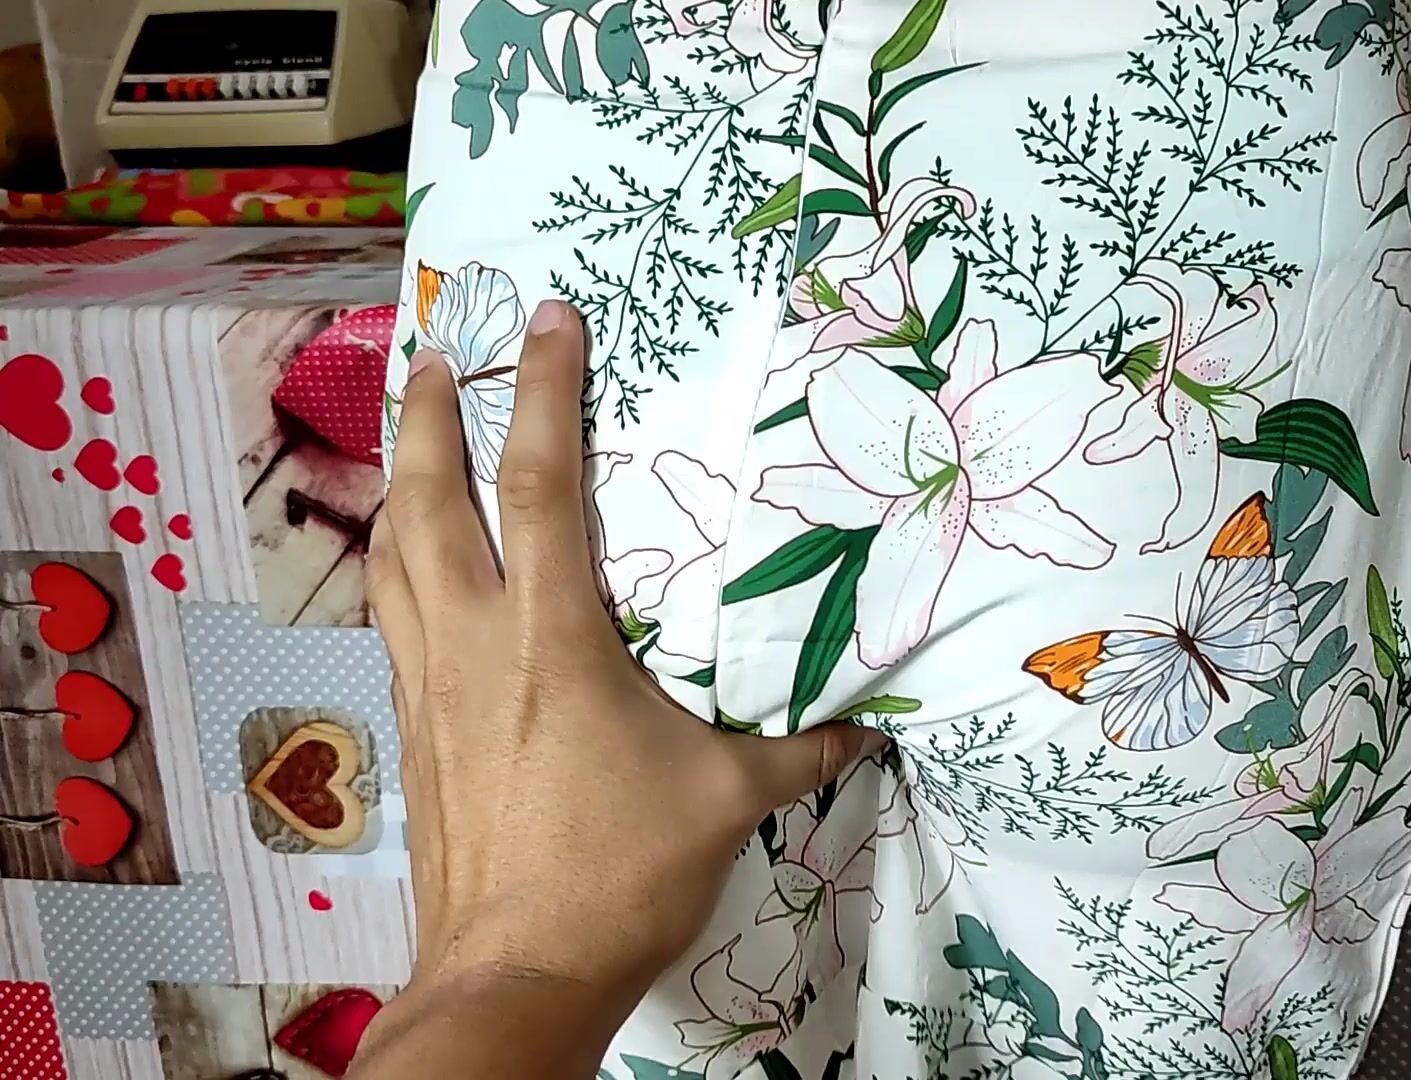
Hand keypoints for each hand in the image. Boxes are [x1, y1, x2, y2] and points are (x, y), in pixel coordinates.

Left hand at [353, 300, 882, 1074]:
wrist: (514, 972)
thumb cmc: (621, 874)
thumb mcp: (728, 801)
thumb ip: (800, 751)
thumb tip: (870, 730)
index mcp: (552, 639)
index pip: (539, 486)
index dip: (540, 393)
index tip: (545, 322)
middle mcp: (473, 643)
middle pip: (428, 503)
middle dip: (427, 417)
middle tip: (436, 354)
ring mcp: (430, 686)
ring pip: (393, 559)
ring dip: (400, 487)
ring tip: (413, 444)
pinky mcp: (412, 732)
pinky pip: (393, 621)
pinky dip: (399, 569)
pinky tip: (414, 573)